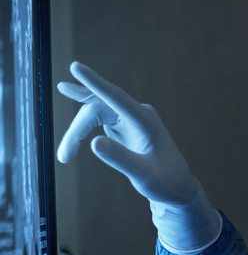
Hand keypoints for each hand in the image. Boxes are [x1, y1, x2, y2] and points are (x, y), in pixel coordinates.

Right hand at [57, 62, 220, 251]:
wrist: (178, 188)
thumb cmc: (165, 182)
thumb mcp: (144, 176)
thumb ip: (121, 159)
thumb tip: (94, 142)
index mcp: (145, 121)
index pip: (115, 97)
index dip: (94, 82)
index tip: (75, 66)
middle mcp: (138, 114)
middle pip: (98, 109)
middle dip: (77, 130)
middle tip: (64, 156)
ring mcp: (131, 117)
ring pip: (95, 114)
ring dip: (78, 132)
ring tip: (65, 156)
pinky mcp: (126, 124)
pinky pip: (99, 118)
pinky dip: (83, 128)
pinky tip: (71, 113)